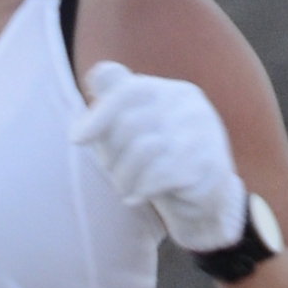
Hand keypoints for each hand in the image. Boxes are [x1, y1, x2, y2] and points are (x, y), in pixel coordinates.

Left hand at [70, 61, 246, 251]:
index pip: (127, 89)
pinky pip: (161, 175)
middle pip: (129, 124)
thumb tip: (86, 108)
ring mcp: (203, 130)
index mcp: (168, 91)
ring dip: (124, 178)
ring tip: (125, 189)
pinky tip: (139, 197)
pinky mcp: (210, 162)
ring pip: (144, 150)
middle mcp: (188, 103)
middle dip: (111, 156)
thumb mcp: (129, 134)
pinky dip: (142, 190)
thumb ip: (109, 112)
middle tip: (112, 174)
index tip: (77, 140)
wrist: (203, 197)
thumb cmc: (157, 161)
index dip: (99, 114)